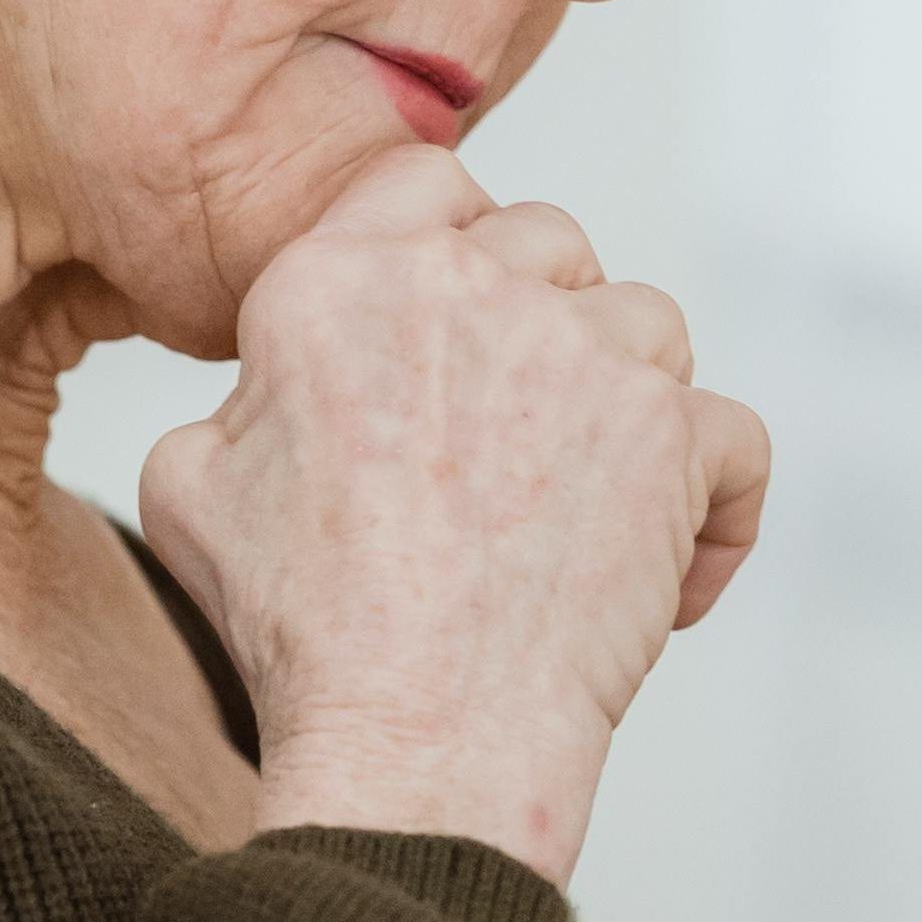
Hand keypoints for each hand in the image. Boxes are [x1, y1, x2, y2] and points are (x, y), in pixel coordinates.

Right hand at [137, 144, 770, 883]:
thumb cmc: (301, 633)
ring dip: (626, 399)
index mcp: (341, 280)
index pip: (424, 184)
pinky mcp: (678, 437)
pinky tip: (666, 568)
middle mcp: (473, 290)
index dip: (448, 245)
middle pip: (546, 243)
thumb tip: (282, 390)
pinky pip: (733, 438)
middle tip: (512, 433)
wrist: (414, 737)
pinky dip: (716, 503)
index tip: (453, 320)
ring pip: (646, 325)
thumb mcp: (188, 486)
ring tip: (580, 501)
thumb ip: (244, 395)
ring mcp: (590, 357)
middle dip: (539, 321)